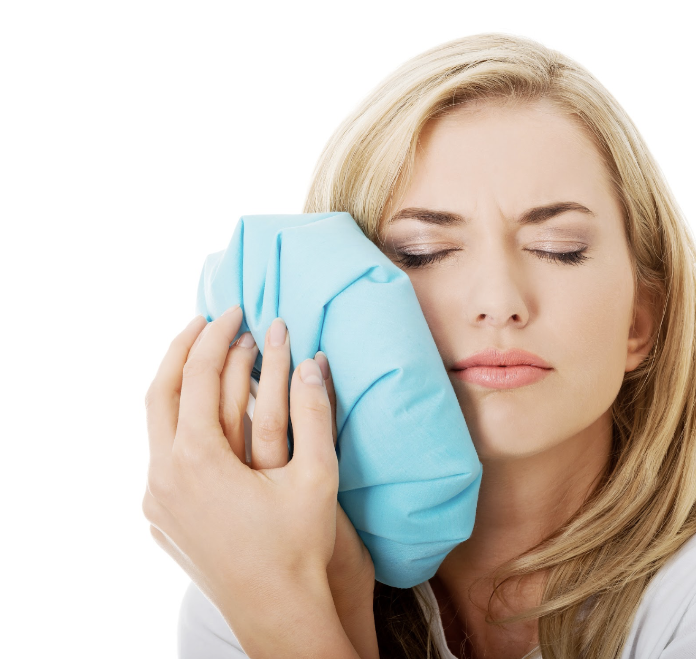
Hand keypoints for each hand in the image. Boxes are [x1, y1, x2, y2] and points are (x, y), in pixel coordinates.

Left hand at [143, 307, 357, 655]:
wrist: (276, 610)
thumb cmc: (299, 546)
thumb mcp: (315, 474)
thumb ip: (315, 412)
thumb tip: (314, 360)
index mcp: (196, 458)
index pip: (196, 375)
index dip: (218, 336)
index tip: (237, 311)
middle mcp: (163, 475)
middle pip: (160, 391)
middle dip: (184, 348)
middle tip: (209, 320)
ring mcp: (156, 500)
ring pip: (155, 425)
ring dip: (177, 386)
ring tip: (201, 360)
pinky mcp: (160, 519)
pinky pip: (160, 456)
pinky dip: (177, 424)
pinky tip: (201, 420)